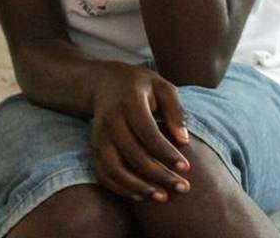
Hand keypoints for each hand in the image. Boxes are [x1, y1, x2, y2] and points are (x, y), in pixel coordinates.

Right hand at [89, 61, 192, 203]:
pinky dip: (120, 189)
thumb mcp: (162, 86)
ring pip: (114, 168)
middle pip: (132, 154)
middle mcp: (110, 120)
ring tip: (162, 196)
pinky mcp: (94, 148)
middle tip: (182, 187)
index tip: (186, 167)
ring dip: (138, 187)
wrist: (103, 82)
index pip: (147, 132)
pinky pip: (103, 174)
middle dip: (159, 174)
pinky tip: (141, 195)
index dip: (166, 152)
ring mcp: (99, 136)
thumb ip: (175, 110)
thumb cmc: (140, 85)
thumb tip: (184, 141)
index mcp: (129, 101)